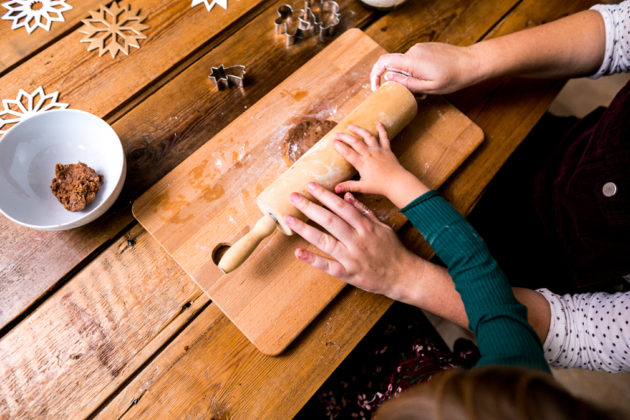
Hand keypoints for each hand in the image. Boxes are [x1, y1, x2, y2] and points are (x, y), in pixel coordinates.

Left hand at [285, 182, 423, 301]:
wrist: (403, 275)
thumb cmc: (392, 249)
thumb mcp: (381, 226)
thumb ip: (364, 211)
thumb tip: (348, 196)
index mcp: (365, 226)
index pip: (341, 206)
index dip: (324, 195)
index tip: (310, 186)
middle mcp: (356, 239)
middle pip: (329, 219)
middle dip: (309, 206)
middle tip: (293, 197)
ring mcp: (351, 257)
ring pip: (325, 240)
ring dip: (305, 229)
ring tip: (289, 219)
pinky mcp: (348, 273)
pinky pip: (328, 266)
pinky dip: (312, 259)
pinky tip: (298, 252)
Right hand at [332, 123, 428, 207]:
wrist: (397, 182)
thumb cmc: (380, 186)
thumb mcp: (362, 187)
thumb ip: (348, 186)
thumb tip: (335, 189)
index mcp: (362, 163)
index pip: (347, 152)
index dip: (339, 146)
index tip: (332, 142)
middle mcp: (369, 154)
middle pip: (355, 142)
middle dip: (344, 137)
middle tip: (336, 134)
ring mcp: (378, 150)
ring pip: (367, 136)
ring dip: (359, 130)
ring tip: (351, 126)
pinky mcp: (387, 149)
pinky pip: (384, 137)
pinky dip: (382, 130)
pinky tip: (379, 123)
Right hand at [370, 42, 479, 93]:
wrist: (472, 62)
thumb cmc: (453, 78)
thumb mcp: (428, 88)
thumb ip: (406, 83)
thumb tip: (387, 78)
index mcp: (412, 61)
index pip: (383, 62)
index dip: (375, 75)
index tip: (376, 88)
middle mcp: (413, 51)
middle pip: (395, 67)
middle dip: (400, 82)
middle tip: (415, 94)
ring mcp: (420, 48)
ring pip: (405, 65)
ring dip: (410, 78)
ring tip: (427, 88)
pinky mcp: (426, 48)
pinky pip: (414, 61)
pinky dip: (416, 71)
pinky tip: (431, 79)